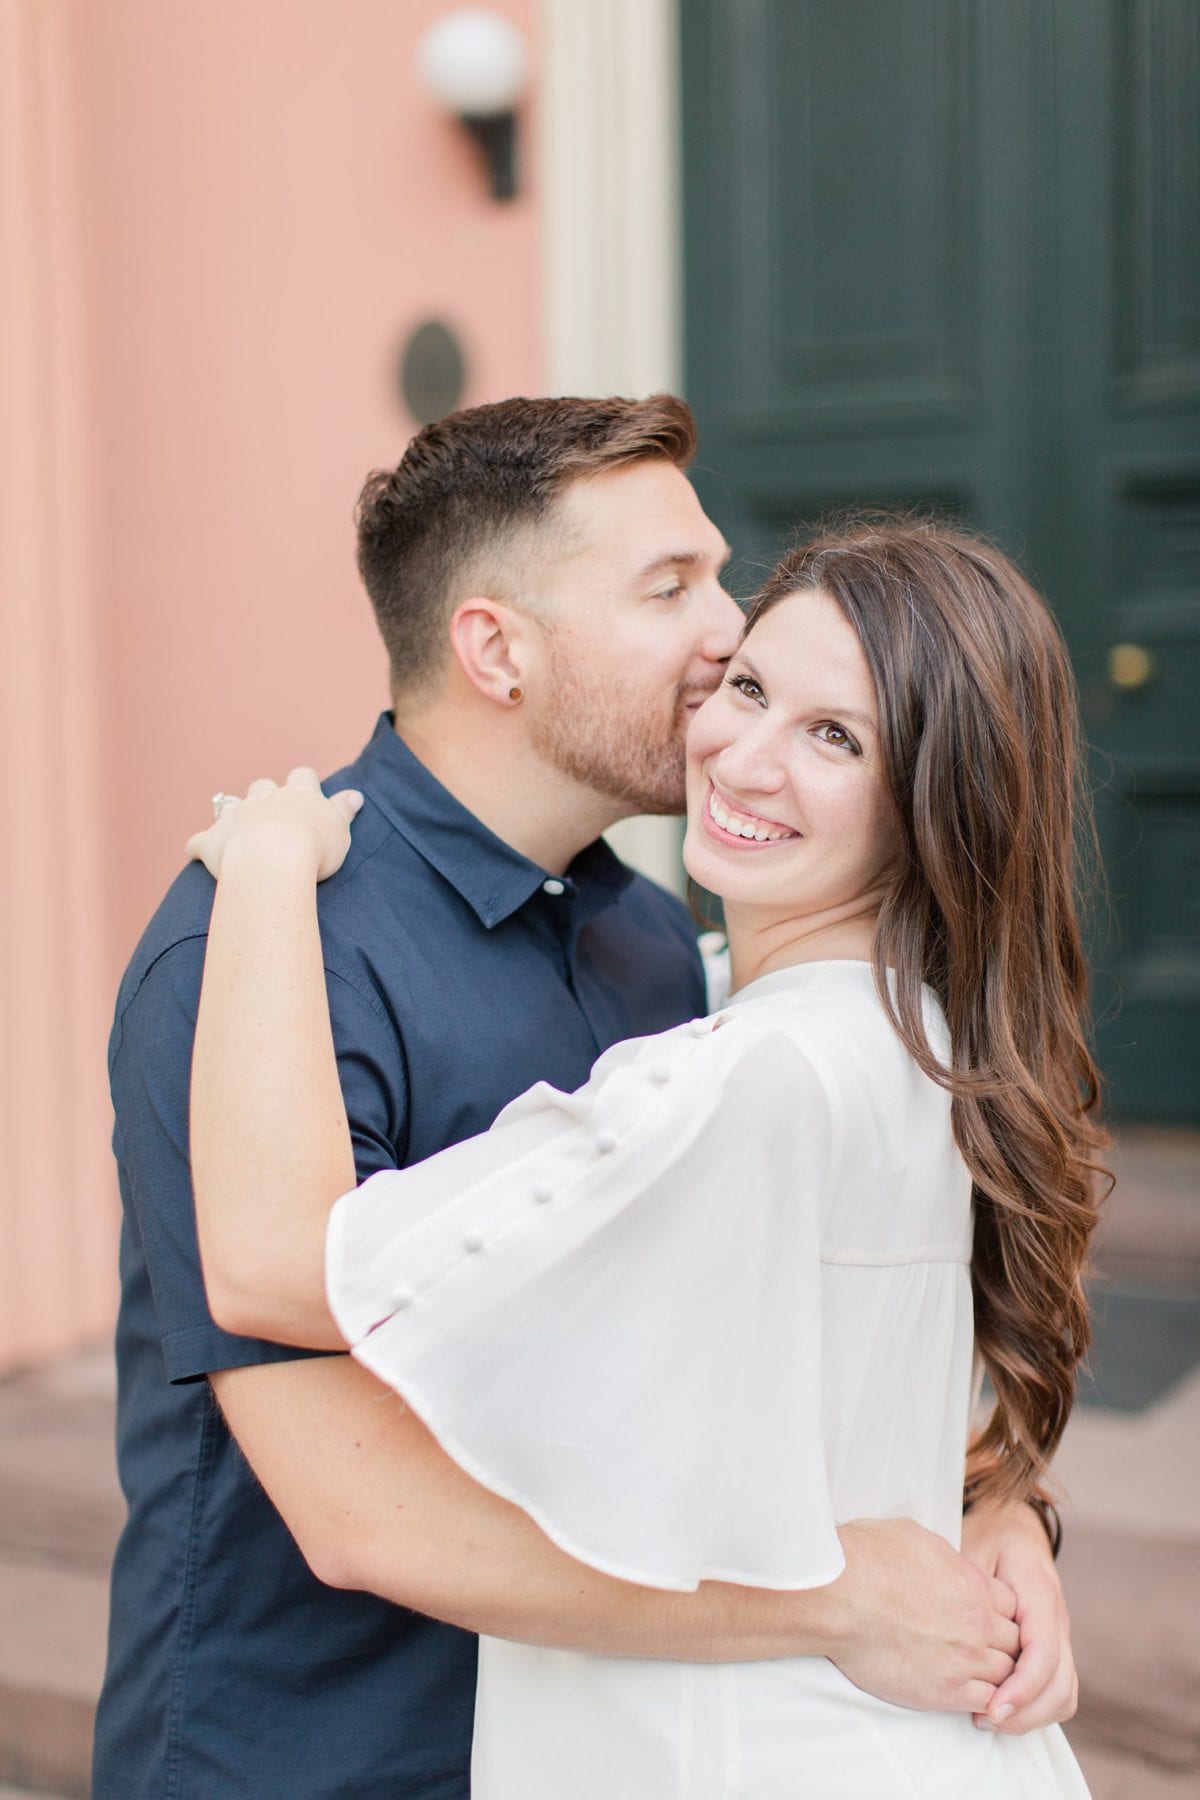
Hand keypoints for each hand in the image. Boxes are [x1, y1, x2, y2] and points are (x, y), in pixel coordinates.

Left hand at [186, 767, 362, 881]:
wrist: (273, 861)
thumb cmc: (313, 847)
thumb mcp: (339, 828)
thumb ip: (344, 810)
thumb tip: (355, 795)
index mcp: (298, 795)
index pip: (302, 777)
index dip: (304, 782)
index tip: (307, 790)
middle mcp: (265, 799)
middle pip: (262, 786)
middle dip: (265, 794)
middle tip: (272, 812)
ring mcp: (236, 817)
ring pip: (230, 805)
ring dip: (233, 813)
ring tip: (237, 826)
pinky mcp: (213, 841)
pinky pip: (200, 841)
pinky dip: (199, 845)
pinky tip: (198, 851)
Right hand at [826, 1518, 1019, 1713]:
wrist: (839, 1596)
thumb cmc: (866, 1559)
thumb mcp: (916, 1537)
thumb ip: (944, 1557)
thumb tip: (944, 1562)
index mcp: (973, 1582)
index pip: (1012, 1606)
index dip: (999, 1613)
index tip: (983, 1619)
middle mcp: (978, 1622)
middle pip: (1014, 1641)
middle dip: (1001, 1644)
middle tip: (979, 1648)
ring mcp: (965, 1659)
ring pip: (1006, 1674)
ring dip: (994, 1674)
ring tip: (971, 1671)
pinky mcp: (945, 1691)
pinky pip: (986, 1701)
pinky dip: (984, 1701)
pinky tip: (966, 1694)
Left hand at [960, 1500, 1076, 1732]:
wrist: (1012, 1523)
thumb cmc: (987, 1535)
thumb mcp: (974, 1548)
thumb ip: (971, 1587)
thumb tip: (953, 1625)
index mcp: (1039, 1593)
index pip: (1043, 1652)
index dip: (1021, 1688)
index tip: (991, 1708)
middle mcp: (1057, 1618)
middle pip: (1061, 1683)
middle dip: (1026, 1712)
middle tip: (983, 1720)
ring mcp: (1059, 1635)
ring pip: (1064, 1692)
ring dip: (1031, 1715)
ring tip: (986, 1719)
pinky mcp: (1052, 1647)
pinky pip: (1058, 1688)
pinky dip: (1036, 1707)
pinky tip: (998, 1707)